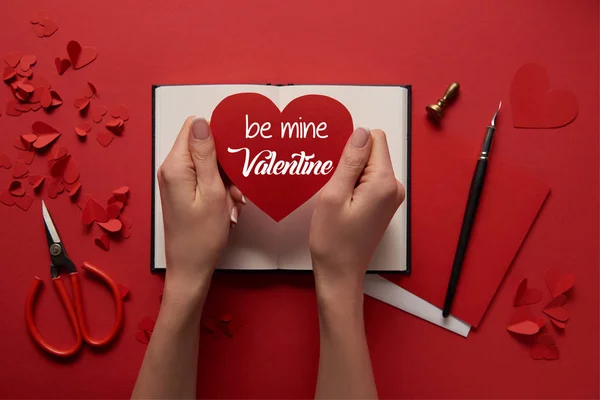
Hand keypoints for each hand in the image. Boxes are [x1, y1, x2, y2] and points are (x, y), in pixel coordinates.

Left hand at [157, 117, 244, 301]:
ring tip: (234, 201)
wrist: (190, 268)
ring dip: (226, 178)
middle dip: (225, 161)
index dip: (218, 132)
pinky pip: (204, 178)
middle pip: (202, 145)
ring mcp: (176, 181)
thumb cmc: (203, 236)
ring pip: (207, 163)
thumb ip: (206, 155)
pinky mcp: (182, 191)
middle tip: (237, 187)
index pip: (195, 127)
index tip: (237, 149)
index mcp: (175, 165)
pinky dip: (219, 188)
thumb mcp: (212, 192)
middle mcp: (171, 169)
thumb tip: (202, 121)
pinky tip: (228, 206)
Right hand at [309, 128, 404, 297]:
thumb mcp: (333, 196)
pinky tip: (340, 203)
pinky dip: (353, 186)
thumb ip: (350, 161)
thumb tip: (362, 131)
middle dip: (350, 163)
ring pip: (369, 167)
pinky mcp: (384, 205)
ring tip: (335, 198)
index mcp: (384, 182)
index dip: (351, 149)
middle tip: (333, 188)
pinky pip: (369, 181)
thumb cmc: (333, 240)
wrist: (340, 274)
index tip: (337, 169)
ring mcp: (391, 197)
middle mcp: (394, 187)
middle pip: (372, 152)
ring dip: (350, 176)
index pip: (374, 139)